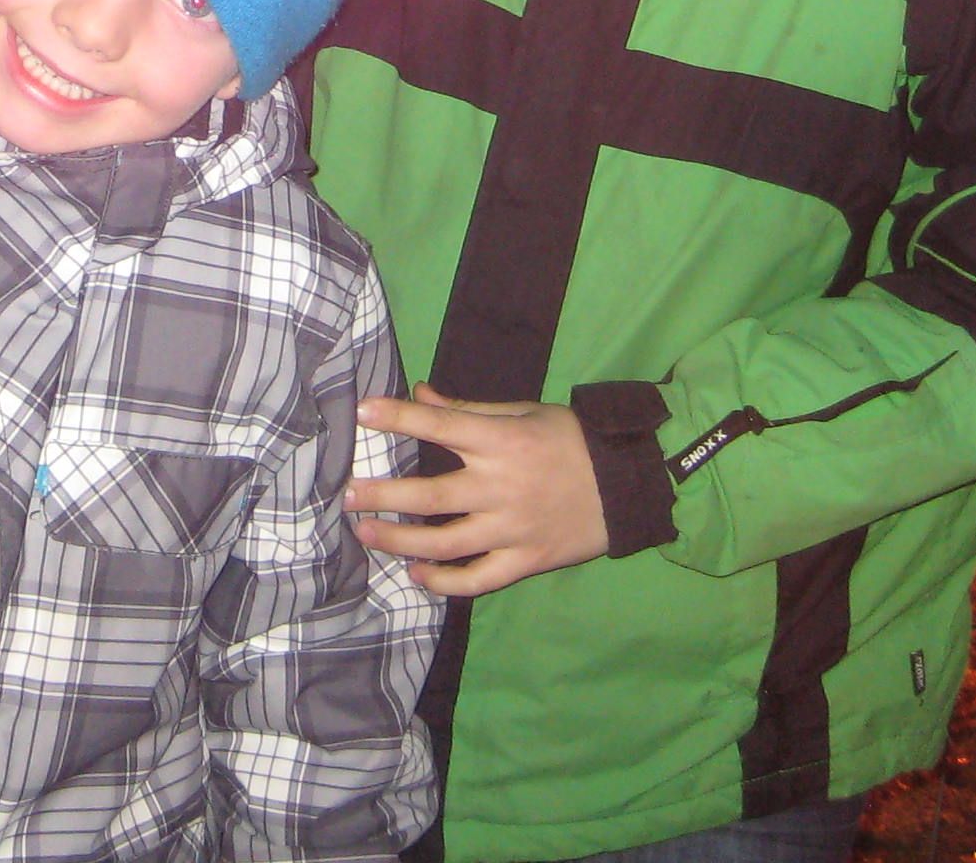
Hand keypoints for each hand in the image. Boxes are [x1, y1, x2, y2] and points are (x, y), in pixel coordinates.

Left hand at [345, 387, 609, 597]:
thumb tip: (419, 393)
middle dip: (383, 496)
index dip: (399, 417)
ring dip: (400, 542)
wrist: (627, 483)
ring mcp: (513, 529)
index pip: (441, 425)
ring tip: (366, 533)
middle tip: (347, 496)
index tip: (362, 412)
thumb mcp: (523, 411)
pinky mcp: (526, 561)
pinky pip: (478, 579)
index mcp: (502, 441)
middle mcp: (502, 486)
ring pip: (446, 544)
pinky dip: (444, 582)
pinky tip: (417, 574)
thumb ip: (468, 409)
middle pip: (431, 497)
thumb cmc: (570, 439)